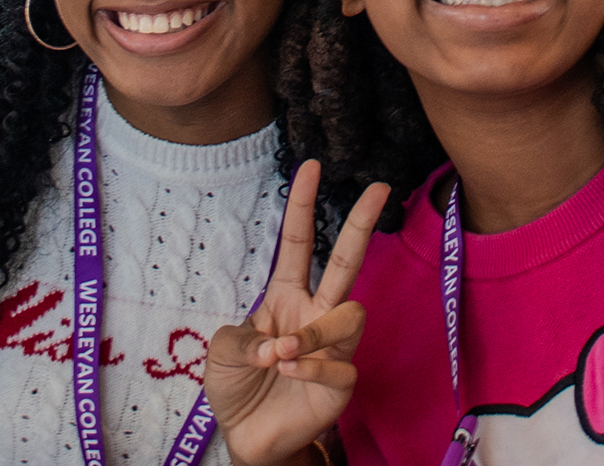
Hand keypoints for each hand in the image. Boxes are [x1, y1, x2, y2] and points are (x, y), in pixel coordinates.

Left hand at [204, 160, 388, 465]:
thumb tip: (278, 346)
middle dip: (362, 222)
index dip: (303, 204)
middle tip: (380, 188)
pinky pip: (341, 365)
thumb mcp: (223, 352)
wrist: (249, 438)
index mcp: (286, 296)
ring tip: (281, 355)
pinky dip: (312, 367)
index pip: (299, 242)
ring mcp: (334, 347)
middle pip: (348, 260)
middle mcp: (316, 314)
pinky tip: (289, 374)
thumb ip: (243, 337)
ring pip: (350, 315)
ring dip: (313, 334)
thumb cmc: (238, 387)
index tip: (310, 165)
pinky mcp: (342, 382)